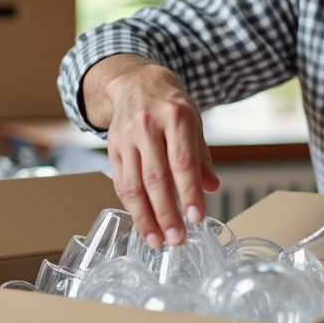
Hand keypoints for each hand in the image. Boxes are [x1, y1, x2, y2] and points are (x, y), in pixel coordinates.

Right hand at [83, 55, 220, 248]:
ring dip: (145, 217)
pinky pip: (120, 181)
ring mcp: (126, 136)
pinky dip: (132, 206)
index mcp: (176, 117)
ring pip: (133, 184)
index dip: (189, 192)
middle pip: (156, 177)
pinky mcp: (112, 146)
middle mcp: (148, 126)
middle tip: (177, 239)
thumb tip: (211, 187)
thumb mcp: (194, 123)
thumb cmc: (172, 106)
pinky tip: (143, 222)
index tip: (196, 218)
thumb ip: (201, 157)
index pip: (183, 161)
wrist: (137, 81)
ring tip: (157, 241)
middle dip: (166, 213)